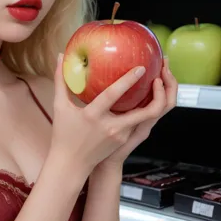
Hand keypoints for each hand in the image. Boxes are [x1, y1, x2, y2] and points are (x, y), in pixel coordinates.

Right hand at [49, 54, 169, 180]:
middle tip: (162, 74)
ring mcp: (121, 135)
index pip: (113, 95)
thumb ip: (60, 81)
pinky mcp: (125, 139)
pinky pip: (140, 121)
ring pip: (148, 116)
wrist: (71, 164)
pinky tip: (147, 94)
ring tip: (159, 81)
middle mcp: (112, 126)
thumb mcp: (59, 107)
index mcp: (93, 116)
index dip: (128, 81)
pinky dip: (146, 107)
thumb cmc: (63, 134)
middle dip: (161, 92)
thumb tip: (59, 57)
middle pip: (148, 112)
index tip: (141, 68)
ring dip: (157, 99)